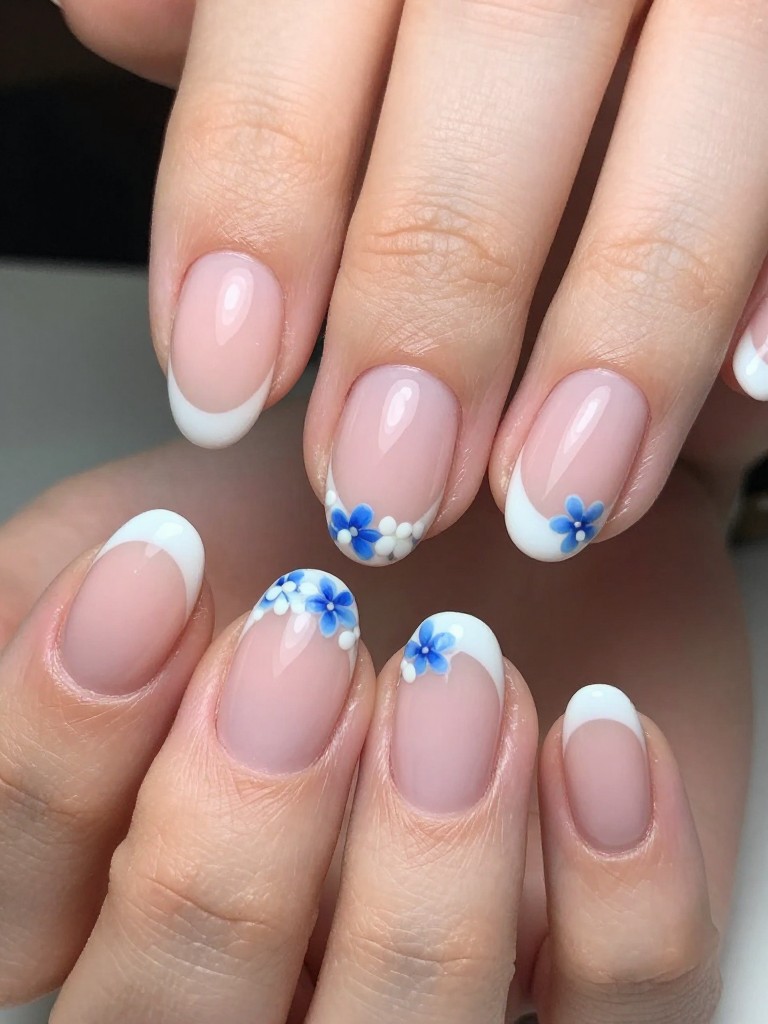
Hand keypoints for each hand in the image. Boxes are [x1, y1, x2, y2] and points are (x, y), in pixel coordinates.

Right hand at [0, 395, 748, 1019]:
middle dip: (235, 830)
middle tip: (307, 632)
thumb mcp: (124, 544)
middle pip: (181, 1017)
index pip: (11, 895)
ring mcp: (415, 1007)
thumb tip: (52, 631)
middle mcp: (248, 990)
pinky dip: (620, 892)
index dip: (56, 740)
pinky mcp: (583, 989)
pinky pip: (615, 1018)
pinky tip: (592, 736)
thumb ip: (36, 604)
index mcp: (105, 904)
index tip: (155, 563)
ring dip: (428, 867)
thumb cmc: (283, 537)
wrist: (466, 522)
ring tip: (458, 675)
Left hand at [56, 0, 767, 569]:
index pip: (298, 5)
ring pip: (709, 98)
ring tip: (552, 495)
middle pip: (505, 49)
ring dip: (623, 328)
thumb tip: (119, 12)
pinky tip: (748, 381)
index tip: (224, 382)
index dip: (255, 199)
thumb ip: (245, 10)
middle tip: (384, 487)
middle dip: (434, 300)